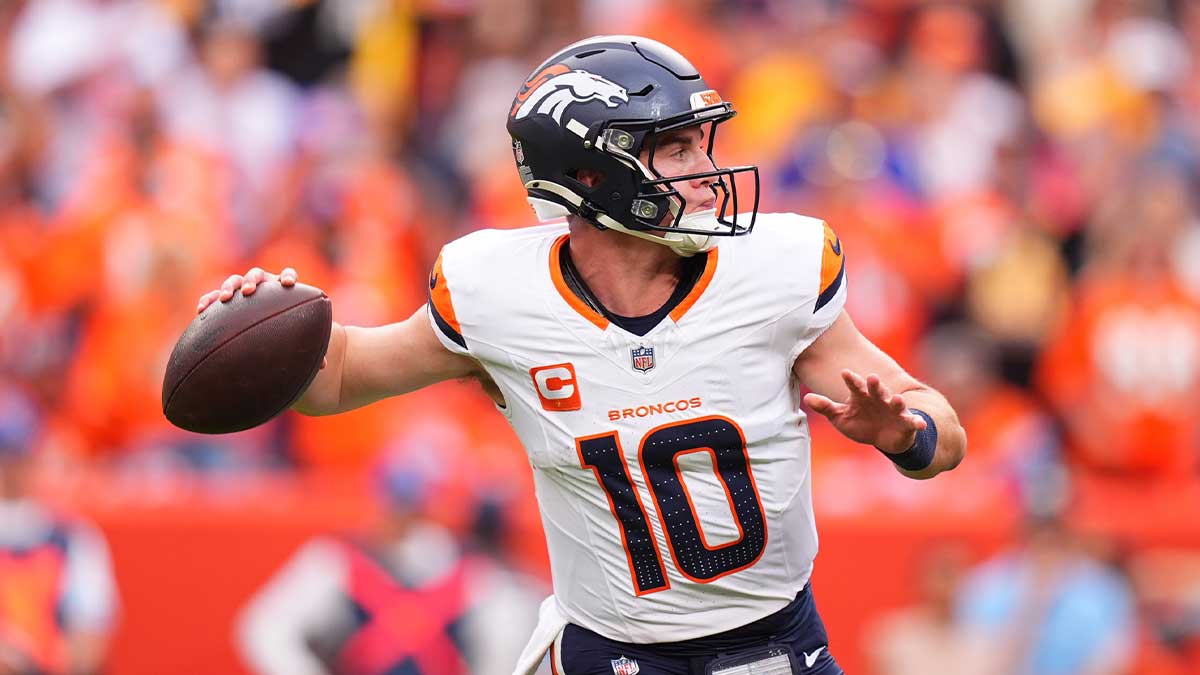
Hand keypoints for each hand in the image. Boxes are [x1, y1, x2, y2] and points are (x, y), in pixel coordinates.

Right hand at [195, 267, 323, 368]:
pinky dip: (209, 300)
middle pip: (257, 275)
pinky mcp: (226, 301)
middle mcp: (263, 286)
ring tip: (225, 298)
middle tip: (249, 291)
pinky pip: (214, 297)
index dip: (288, 277)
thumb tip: (323, 366)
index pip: (287, 276)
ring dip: (230, 286)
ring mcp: (243, 291)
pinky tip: (201, 309)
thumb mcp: (297, 340)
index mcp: (283, 291)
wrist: (267, 332)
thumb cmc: (287, 334)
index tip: (288, 284)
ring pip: (234, 280)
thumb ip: (309, 347)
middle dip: (252, 280)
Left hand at [803, 369, 926, 452]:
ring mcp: (894, 409)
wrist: (884, 437)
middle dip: (875, 385)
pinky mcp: (906, 422)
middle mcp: (879, 399)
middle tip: (872, 378)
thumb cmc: (861, 422)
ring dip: (897, 401)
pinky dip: (917, 423)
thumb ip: (825, 407)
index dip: (851, 380)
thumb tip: (806, 398)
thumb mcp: (841, 417)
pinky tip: (920, 424)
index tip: (845, 372)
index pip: (855, 385)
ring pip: (896, 403)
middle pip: (876, 390)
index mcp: (862, 396)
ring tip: (898, 399)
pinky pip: (912, 422)